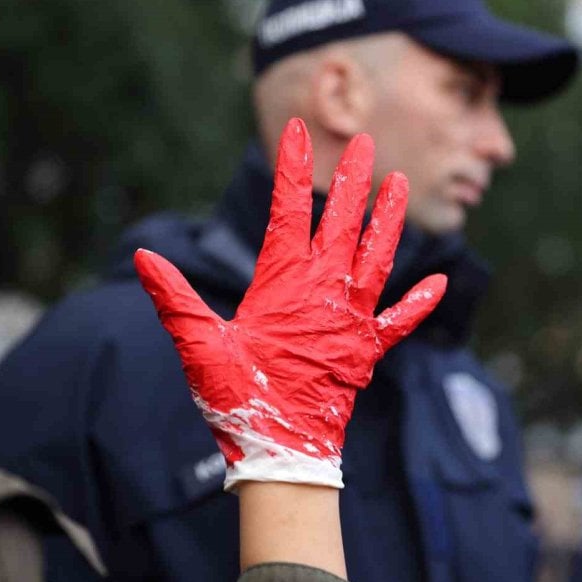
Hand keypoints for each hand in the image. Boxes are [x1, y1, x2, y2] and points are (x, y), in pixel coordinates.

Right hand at [134, 118, 445, 488]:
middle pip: (341, 224)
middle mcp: (324, 291)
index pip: (289, 211)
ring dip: (388, 221)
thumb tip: (143, 256)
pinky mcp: (368, 348)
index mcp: (284, 283)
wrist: (284, 450)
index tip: (299, 131)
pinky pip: (399, 321)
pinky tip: (438, 283)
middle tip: (367, 142)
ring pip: (376, 258)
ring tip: (399, 184)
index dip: (293, 168)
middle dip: (352, 181)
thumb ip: (175, 299)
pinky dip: (418, 303)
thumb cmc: (239, 399)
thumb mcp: (198, 345)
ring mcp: (351, 318)